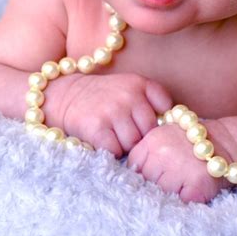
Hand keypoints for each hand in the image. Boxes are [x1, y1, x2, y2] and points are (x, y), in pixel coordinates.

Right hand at [54, 73, 172, 156]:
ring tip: (114, 136)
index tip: (146, 121)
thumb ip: (150, 100)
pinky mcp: (97, 128)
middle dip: (140, 136)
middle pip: (150, 131)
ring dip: (125, 146)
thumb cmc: (104, 96)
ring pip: (133, 144)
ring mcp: (113, 112)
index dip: (157, 119)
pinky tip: (105, 142)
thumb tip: (169, 128)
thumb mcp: (130, 86)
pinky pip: (116, 151)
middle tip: (127, 132)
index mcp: (140, 83)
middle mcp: (128, 96)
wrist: (68, 95)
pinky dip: (111, 151)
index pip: (165, 107)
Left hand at [127, 118, 236, 202]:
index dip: (142, 173)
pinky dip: (184, 202)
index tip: (151, 176)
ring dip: (169, 195)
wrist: (224, 142)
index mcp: (153, 139)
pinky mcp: (197, 185)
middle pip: (145, 182)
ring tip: (182, 184)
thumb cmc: (189, 144)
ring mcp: (180, 168)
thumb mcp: (163, 137)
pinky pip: (180, 204)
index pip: (133, 166)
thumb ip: (146, 154)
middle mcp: (164, 152)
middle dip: (155, 185)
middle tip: (171, 179)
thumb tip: (127, 181)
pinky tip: (191, 191)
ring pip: (161, 195)